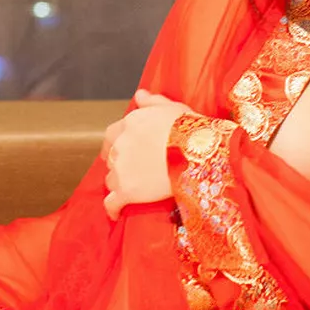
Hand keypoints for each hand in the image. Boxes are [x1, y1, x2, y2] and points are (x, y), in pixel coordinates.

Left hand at [100, 88, 192, 219]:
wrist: (198, 153)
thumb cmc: (190, 129)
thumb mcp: (173, 108)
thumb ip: (152, 101)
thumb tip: (139, 95)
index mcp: (129, 124)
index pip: (111, 136)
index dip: (117, 144)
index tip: (124, 151)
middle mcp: (120, 145)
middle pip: (112, 159)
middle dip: (120, 164)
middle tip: (135, 171)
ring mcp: (121, 169)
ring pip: (111, 180)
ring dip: (119, 184)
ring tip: (135, 190)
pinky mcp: (126, 192)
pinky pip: (112, 204)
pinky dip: (113, 209)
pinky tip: (117, 213)